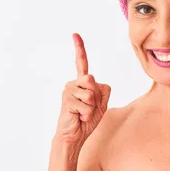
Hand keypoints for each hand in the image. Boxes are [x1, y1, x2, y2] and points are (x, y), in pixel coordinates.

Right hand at [55, 33, 110, 147]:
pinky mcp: (66, 101)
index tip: (75, 34)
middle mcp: (73, 83)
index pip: (81, 63)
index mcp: (82, 83)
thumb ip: (103, 90)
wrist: (75, 136)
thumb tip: (91, 79)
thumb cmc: (87, 120)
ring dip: (92, 108)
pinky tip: (78, 117)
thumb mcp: (102, 104)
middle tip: (89, 108)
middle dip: (97, 98)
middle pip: (94, 81)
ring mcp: (68, 91)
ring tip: (83, 113)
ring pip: (91, 94)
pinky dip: (87, 114)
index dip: (79, 48)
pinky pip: (87, 105)